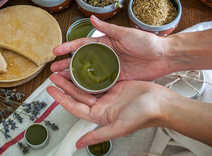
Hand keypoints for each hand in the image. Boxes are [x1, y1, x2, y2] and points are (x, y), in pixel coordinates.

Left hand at [47, 74, 172, 148]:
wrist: (162, 103)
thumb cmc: (144, 116)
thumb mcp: (119, 127)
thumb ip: (98, 135)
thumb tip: (79, 145)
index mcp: (100, 116)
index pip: (75, 107)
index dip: (61, 99)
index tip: (50, 90)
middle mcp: (102, 106)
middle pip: (78, 95)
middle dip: (65, 86)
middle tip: (53, 76)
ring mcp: (109, 95)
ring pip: (87, 86)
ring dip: (75, 79)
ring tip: (63, 70)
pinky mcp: (116, 85)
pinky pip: (99, 79)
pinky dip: (90, 73)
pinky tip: (84, 66)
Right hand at [51, 15, 170, 80]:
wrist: (163, 56)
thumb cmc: (146, 41)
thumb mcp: (125, 33)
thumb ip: (108, 28)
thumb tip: (91, 16)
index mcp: (105, 43)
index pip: (82, 45)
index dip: (68, 47)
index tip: (55, 51)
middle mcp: (105, 56)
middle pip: (81, 61)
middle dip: (67, 65)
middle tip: (53, 70)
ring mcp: (110, 68)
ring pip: (88, 74)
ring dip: (75, 77)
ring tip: (61, 81)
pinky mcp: (117, 79)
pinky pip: (100, 84)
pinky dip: (89, 88)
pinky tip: (79, 91)